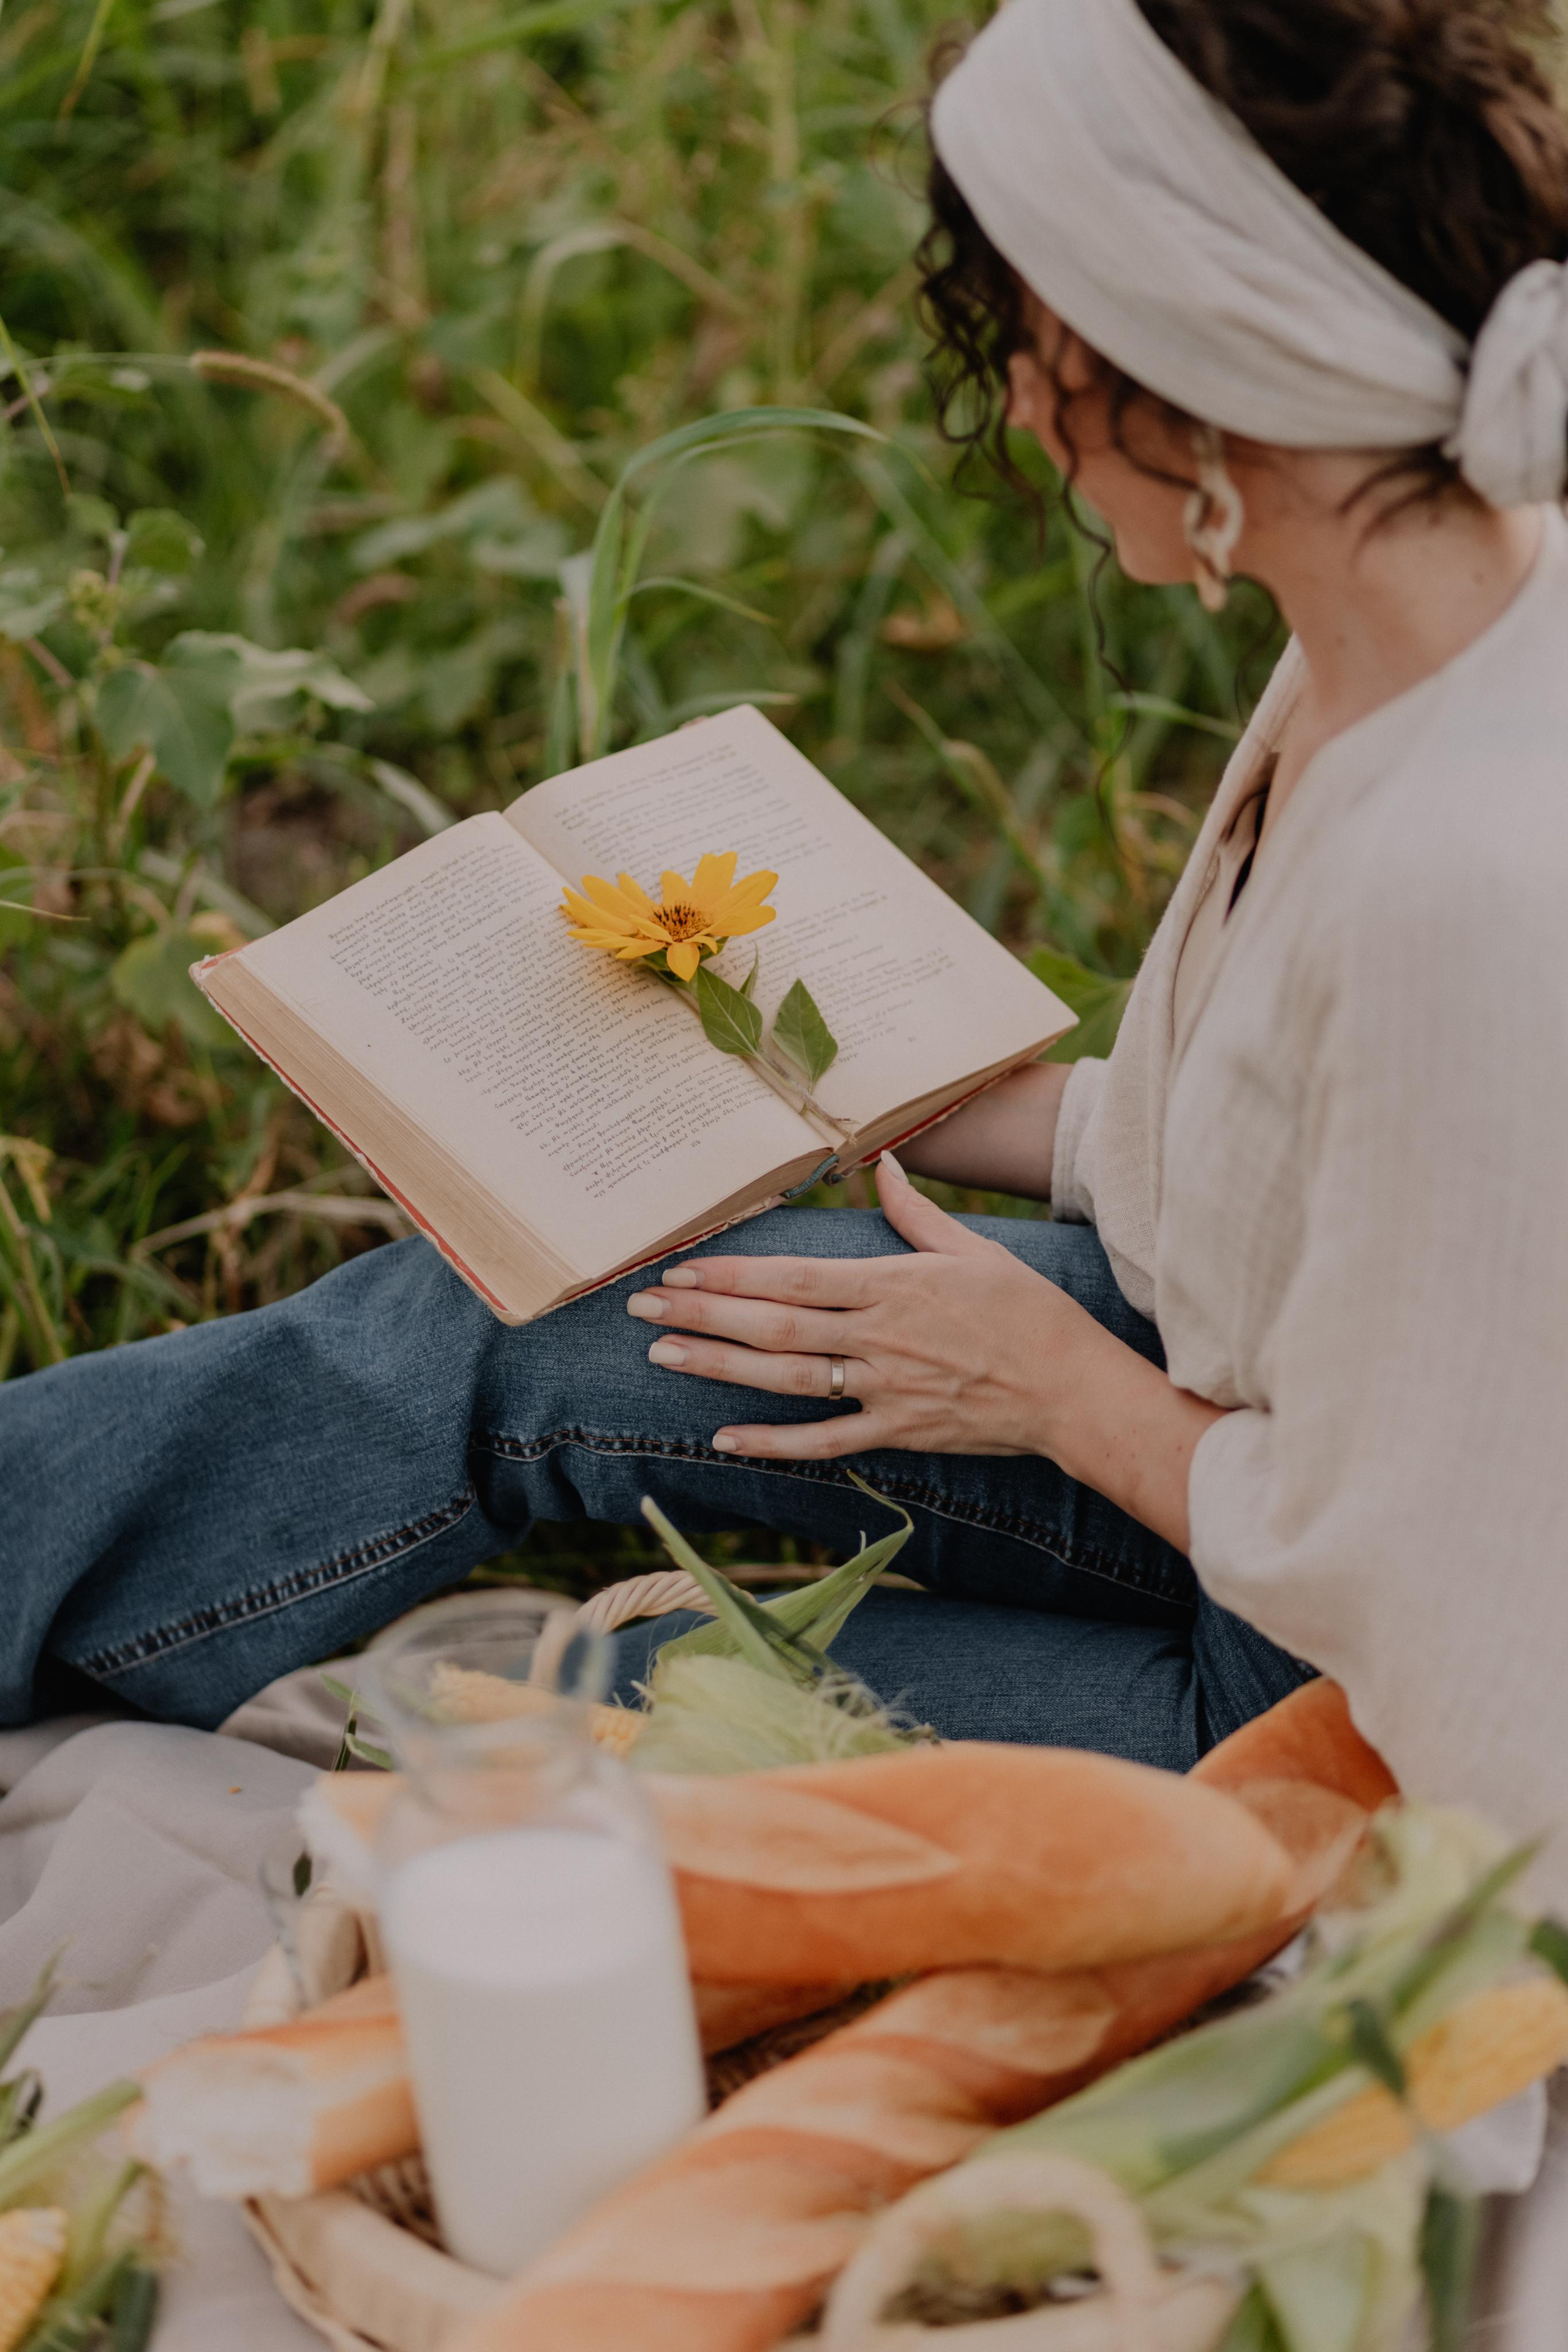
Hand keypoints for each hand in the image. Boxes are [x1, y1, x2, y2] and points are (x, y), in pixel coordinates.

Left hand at [625, 1154, 1101, 1460]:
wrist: (1073, 1388)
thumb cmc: (1028, 1312)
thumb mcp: (975, 1249)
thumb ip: (917, 1213)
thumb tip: (886, 1164)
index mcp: (892, 1285)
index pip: (793, 1278)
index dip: (731, 1276)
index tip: (679, 1270)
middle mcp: (879, 1336)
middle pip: (774, 1326)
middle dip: (703, 1316)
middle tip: (642, 1311)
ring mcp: (885, 1388)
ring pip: (788, 1378)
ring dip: (721, 1368)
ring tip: (664, 1356)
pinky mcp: (898, 1431)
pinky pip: (825, 1442)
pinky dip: (774, 1442)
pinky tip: (724, 1438)